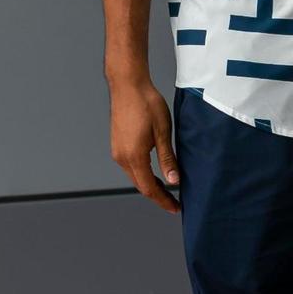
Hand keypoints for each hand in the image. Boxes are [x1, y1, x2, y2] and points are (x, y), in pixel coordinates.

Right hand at [108, 76, 180, 213]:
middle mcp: (121, 157)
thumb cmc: (146, 103)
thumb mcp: (163, 132)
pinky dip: (143, 173)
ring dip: (150, 184)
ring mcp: (117, 151)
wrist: (128, 84)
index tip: (175, 208)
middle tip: (174, 202)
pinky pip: (130, 166)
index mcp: (134, 156)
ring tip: (167, 189)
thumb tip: (173, 181)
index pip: (149, 188)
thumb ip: (167, 159)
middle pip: (140, 185)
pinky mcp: (117, 144)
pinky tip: (154, 172)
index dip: (163, 200)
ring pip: (135, 176)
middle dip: (158, 195)